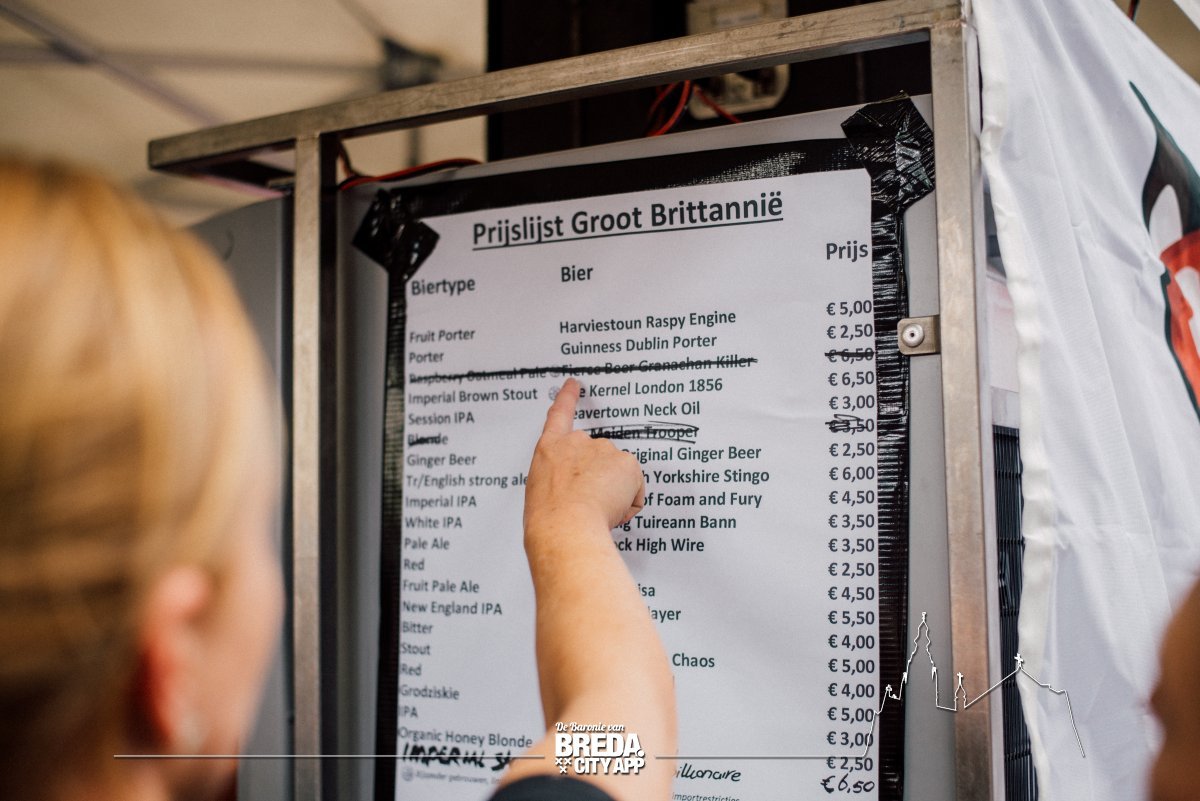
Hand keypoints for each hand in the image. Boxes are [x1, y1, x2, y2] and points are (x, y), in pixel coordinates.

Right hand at [524, 378, 644, 532]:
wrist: (565, 525)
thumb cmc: (549, 517)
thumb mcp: (542, 492)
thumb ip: (561, 481)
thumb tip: (579, 493)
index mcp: (550, 449)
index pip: (559, 415)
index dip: (567, 397)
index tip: (573, 384)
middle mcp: (577, 442)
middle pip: (598, 455)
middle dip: (600, 477)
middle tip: (589, 503)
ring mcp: (603, 450)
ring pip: (618, 473)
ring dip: (614, 490)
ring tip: (596, 510)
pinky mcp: (626, 462)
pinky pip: (635, 487)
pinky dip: (629, 501)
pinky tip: (612, 510)